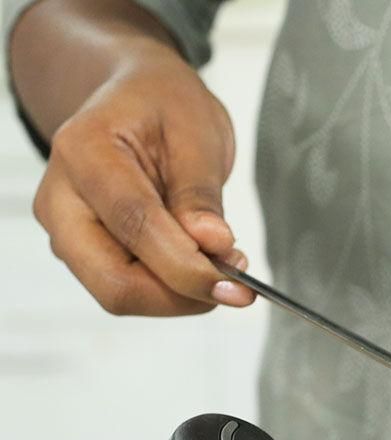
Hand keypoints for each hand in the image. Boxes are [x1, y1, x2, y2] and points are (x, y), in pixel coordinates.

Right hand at [31, 47, 253, 315]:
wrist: (137, 101)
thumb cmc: (164, 107)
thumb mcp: (196, 133)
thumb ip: (200, 193)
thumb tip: (213, 244)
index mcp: (83, 152)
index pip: (135, 226)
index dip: (188, 267)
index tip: (238, 285)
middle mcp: (61, 199)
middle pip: (115, 282)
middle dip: (182, 295)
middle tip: (235, 281)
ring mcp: (67, 232)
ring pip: (122, 296)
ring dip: (182, 296)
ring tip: (221, 262)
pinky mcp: (85, 255)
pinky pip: (132, 292)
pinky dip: (174, 291)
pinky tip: (200, 264)